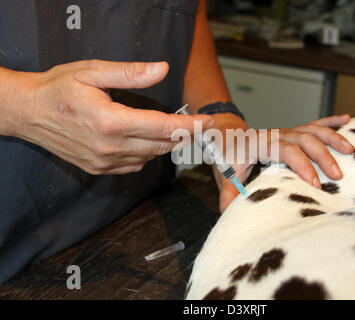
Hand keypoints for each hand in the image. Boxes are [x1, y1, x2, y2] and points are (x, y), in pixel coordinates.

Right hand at [1, 60, 213, 174]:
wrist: (28, 113)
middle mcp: (110, 147)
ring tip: (172, 128)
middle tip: (197, 124)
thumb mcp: (93, 71)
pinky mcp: (99, 169)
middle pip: (162, 145)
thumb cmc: (59, 88)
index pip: (163, 127)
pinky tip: (146, 140)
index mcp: (111, 122)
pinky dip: (147, 153)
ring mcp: (105, 162)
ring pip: (150, 157)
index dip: (190, 126)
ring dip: (165, 143)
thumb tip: (162, 70)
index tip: (208, 122)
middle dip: (184, 135)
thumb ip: (131, 73)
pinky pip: (135, 166)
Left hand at [211, 113, 353, 212]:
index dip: (301, 165)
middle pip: (303, 138)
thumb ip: (228, 193)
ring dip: (331, 138)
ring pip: (311, 129)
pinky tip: (347, 119)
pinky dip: (329, 122)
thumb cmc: (227, 156)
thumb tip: (228, 213)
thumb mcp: (224, 174)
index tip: (315, 184)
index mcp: (260, 143)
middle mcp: (275, 134)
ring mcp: (285, 132)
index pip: (285, 150)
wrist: (225, 135)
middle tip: (337, 176)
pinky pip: (313, 124)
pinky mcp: (292, 132)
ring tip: (350, 151)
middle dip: (322, 155)